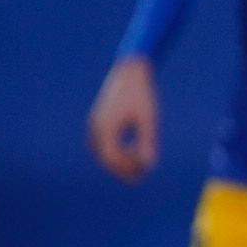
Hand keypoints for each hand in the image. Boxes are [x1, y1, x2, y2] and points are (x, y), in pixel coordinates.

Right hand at [89, 57, 159, 182]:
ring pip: (102, 150)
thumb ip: (148, 142)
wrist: (131, 69)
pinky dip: (114, 150)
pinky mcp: (99, 118)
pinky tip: (130, 151)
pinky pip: (102, 142)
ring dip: (117, 160)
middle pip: (105, 157)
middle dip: (122, 168)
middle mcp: (97, 126)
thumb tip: (150, 165)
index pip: (112, 157)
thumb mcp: (149, 119)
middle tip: (141, 176)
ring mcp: (95, 122)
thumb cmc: (143, 93)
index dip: (127, 169)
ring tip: (137, 166)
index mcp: (107, 127)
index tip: (144, 173)